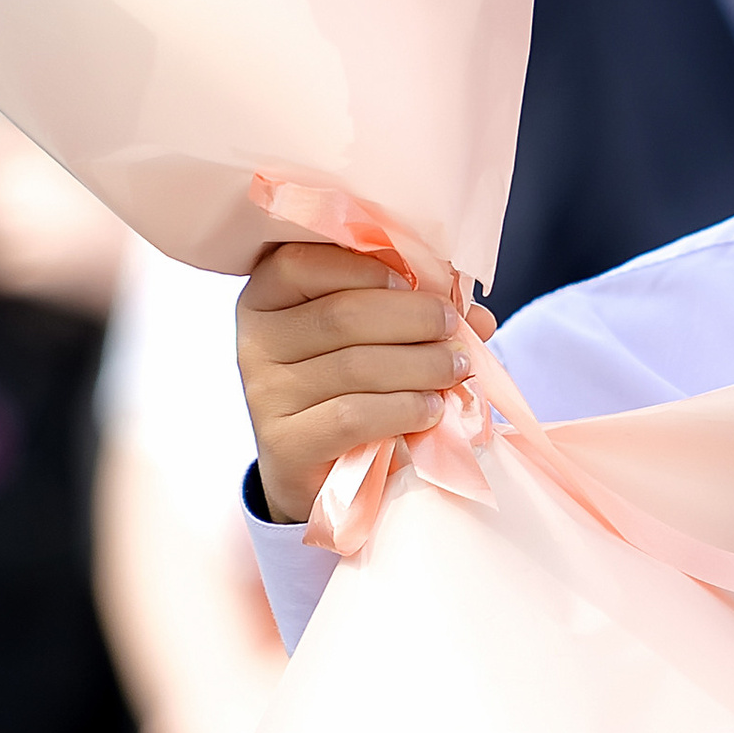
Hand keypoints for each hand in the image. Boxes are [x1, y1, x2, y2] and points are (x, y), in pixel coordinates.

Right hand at [237, 242, 492, 523]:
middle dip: (414, 318)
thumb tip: (477, 316)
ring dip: (421, 364)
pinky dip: (404, 408)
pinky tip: (433, 408)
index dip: (364, 268)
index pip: (303, 264)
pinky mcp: (285, 443)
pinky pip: (352, 416)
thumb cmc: (349, 387)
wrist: (319, 469)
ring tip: (457, 368)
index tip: (412, 281)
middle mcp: (256, 342)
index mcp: (269, 298)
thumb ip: (415, 314)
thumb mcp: (374, 340)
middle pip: (342, 316)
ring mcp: (265, 394)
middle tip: (453, 328)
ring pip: (355, 366)